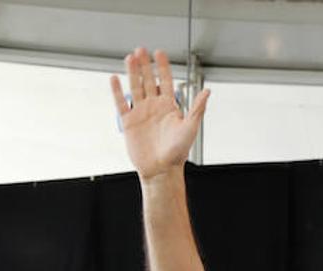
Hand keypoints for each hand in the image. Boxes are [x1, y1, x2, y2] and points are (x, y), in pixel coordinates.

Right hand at [110, 48, 210, 180]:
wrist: (161, 170)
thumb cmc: (178, 152)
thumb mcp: (190, 128)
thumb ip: (197, 108)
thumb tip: (207, 91)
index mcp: (169, 107)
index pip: (165, 81)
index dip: (163, 67)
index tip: (160, 53)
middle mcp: (154, 107)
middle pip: (148, 80)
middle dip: (145, 65)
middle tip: (141, 50)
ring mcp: (141, 113)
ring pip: (135, 87)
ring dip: (132, 73)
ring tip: (129, 57)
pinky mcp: (129, 122)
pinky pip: (121, 103)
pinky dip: (117, 91)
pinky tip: (115, 78)